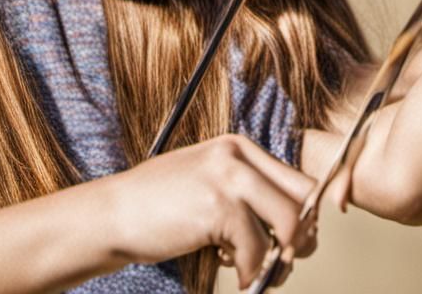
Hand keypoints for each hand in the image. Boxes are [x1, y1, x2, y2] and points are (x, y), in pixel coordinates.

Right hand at [105, 133, 317, 289]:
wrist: (114, 212)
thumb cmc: (157, 205)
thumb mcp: (206, 183)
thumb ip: (244, 192)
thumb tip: (294, 227)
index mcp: (238, 147)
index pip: (298, 180)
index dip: (307, 217)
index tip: (297, 245)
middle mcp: (237, 156)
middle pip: (303, 200)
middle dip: (301, 238)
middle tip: (282, 262)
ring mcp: (229, 178)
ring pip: (288, 227)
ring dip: (277, 262)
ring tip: (252, 273)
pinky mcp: (218, 207)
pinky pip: (257, 251)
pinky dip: (250, 273)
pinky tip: (233, 275)